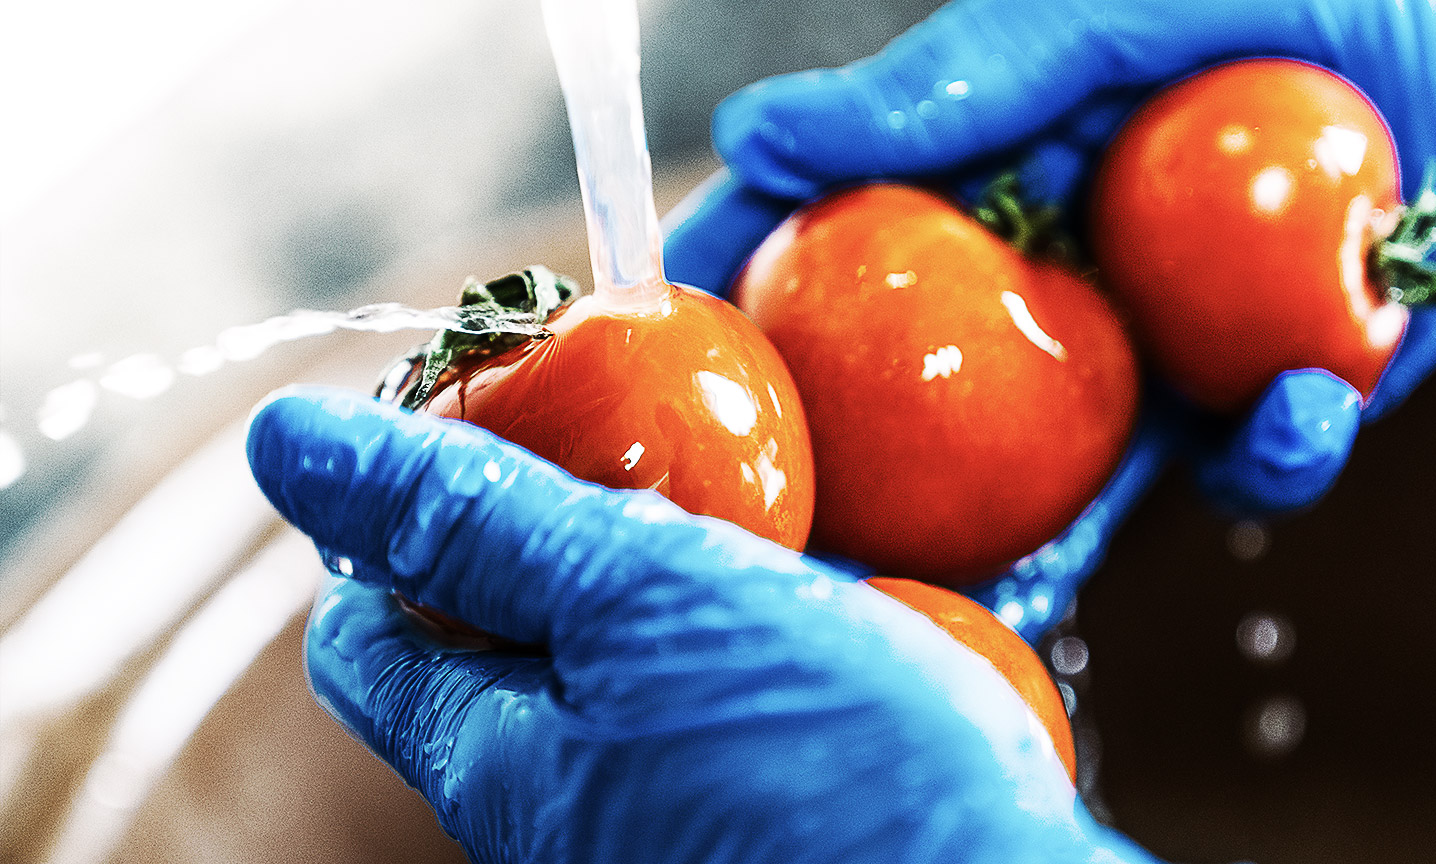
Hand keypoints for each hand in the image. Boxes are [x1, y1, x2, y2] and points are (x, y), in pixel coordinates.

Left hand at [245, 387, 1159, 863]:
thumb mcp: (634, 603)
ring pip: (621, 659)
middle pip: (502, 641)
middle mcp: (566, 806)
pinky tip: (824, 580)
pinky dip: (747, 615)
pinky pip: (719, 690)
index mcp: (500, 764)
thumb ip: (475, 522)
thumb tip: (289, 444)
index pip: (368, 634)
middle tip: (627, 433)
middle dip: (548, 522)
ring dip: (661, 562)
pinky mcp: (760, 804)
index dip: (393, 516)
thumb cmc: (827, 769)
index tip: (471, 423)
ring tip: (743, 492)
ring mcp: (664, 809)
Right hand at [665, 0, 1435, 525]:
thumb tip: (753, 136)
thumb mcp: (1109, 15)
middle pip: (933, 406)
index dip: (745, 300)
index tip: (657, 346)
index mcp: (1005, 186)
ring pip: (1074, 478)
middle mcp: (1064, 279)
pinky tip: (1305, 404)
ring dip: (1046, 544)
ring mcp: (1165, 346)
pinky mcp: (1280, 388)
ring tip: (1016, 587)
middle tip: (815, 551)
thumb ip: (947, 84)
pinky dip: (1277, 449)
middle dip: (870, 488)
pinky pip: (1252, 461)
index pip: (839, 251)